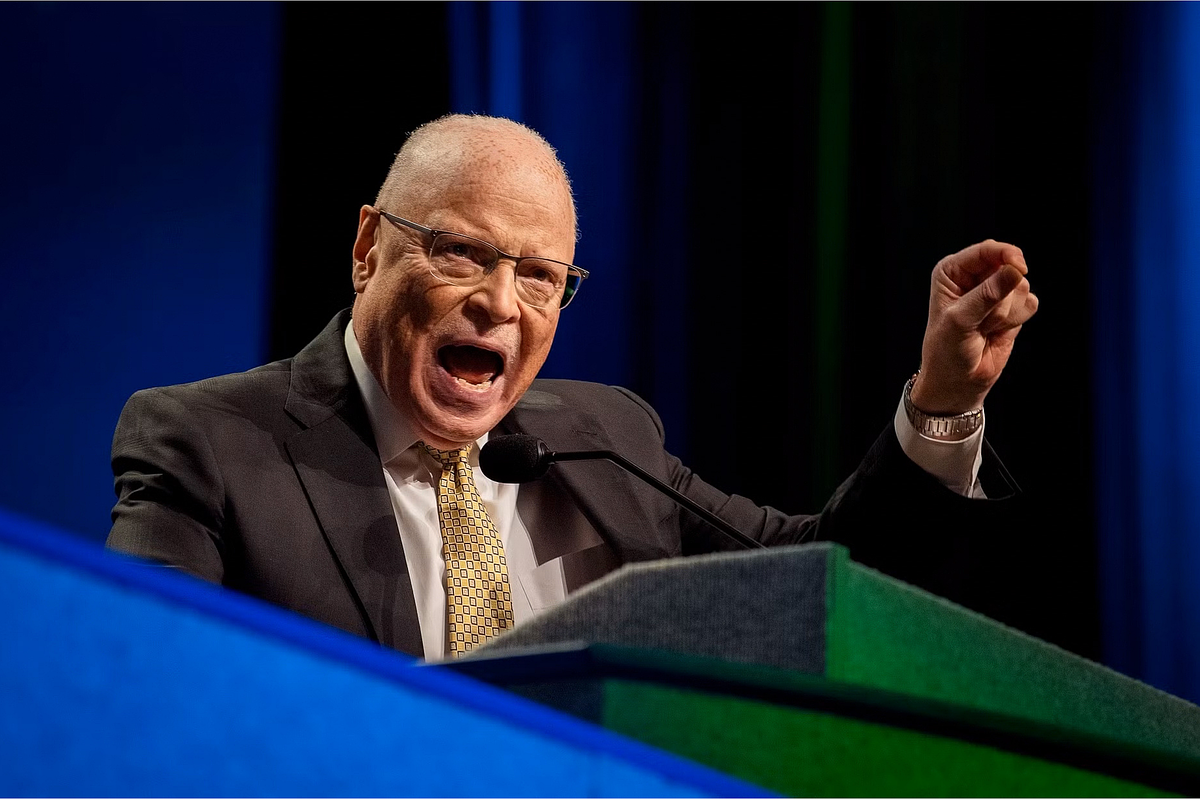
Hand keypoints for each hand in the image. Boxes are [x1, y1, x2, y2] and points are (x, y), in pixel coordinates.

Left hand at [910, 240, 1038, 414]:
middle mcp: (974, 276)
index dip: (1006, 255)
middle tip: (981, 320)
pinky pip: (1030, 303)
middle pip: (1009, 267)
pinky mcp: (1012, 308)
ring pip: (1021, 286)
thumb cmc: (947, 350)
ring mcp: (996, 291)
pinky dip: (1017, 320)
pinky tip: (997, 332)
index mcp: (952, 271)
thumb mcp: (960, 321)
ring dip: (1006, 313)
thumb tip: (1015, 271)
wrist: (958, 381)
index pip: (985, 250)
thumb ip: (987, 295)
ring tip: (984, 328)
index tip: (1020, 267)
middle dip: (1001, 296)